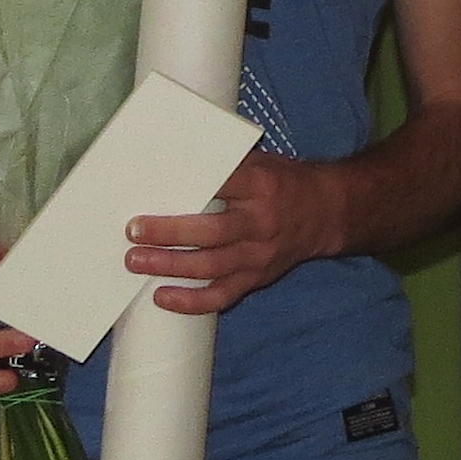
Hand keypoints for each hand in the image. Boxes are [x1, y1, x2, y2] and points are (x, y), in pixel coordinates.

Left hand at [124, 151, 344, 314]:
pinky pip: (223, 295)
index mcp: (261, 184)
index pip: (223, 183)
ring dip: (171, 266)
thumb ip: (224, 164)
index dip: (191, 186)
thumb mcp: (260, 162)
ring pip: (212, 266)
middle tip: (133, 231)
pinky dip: (192, 301)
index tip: (156, 183)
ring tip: (137, 262)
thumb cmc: (283, 182)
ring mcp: (259, 254)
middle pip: (212, 231)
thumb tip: (174, 157)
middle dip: (170, 233)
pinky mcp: (257, 277)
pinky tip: (163, 298)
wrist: (326, 212)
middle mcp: (261, 221)